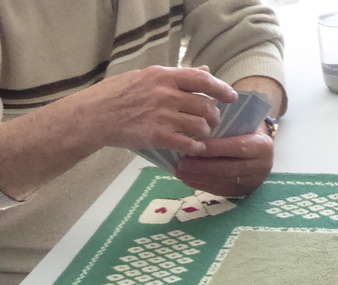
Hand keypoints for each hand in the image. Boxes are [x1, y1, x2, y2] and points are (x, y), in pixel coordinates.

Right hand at [71, 66, 236, 154]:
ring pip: (201, 126)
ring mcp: (162, 115)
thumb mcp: (146, 76)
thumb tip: (206, 70)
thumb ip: (177, 76)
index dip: (222, 88)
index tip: (231, 96)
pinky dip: (196, 147)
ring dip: (205, 132)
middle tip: (211, 121)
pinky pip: (189, 144)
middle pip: (206, 105)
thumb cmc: (118, 94)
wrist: (92, 115)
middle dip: (214, 116)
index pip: (202, 79)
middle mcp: (164, 94)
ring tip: (200, 134)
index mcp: (162, 76)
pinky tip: (194, 147)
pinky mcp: (157, 136)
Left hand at [175, 130, 273, 196]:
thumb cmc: (245, 131)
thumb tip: (195, 130)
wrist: (260, 149)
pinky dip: (203, 186)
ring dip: (200, 178)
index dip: (215, 148)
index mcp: (263, 145)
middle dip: (202, 167)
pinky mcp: (245, 191)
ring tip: (180, 172)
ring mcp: (254, 181)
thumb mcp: (240, 124)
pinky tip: (189, 180)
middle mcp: (262, 165)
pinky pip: (222, 191)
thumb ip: (224, 127)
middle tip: (181, 164)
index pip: (238, 147)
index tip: (193, 146)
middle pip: (229, 168)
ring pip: (224, 181)